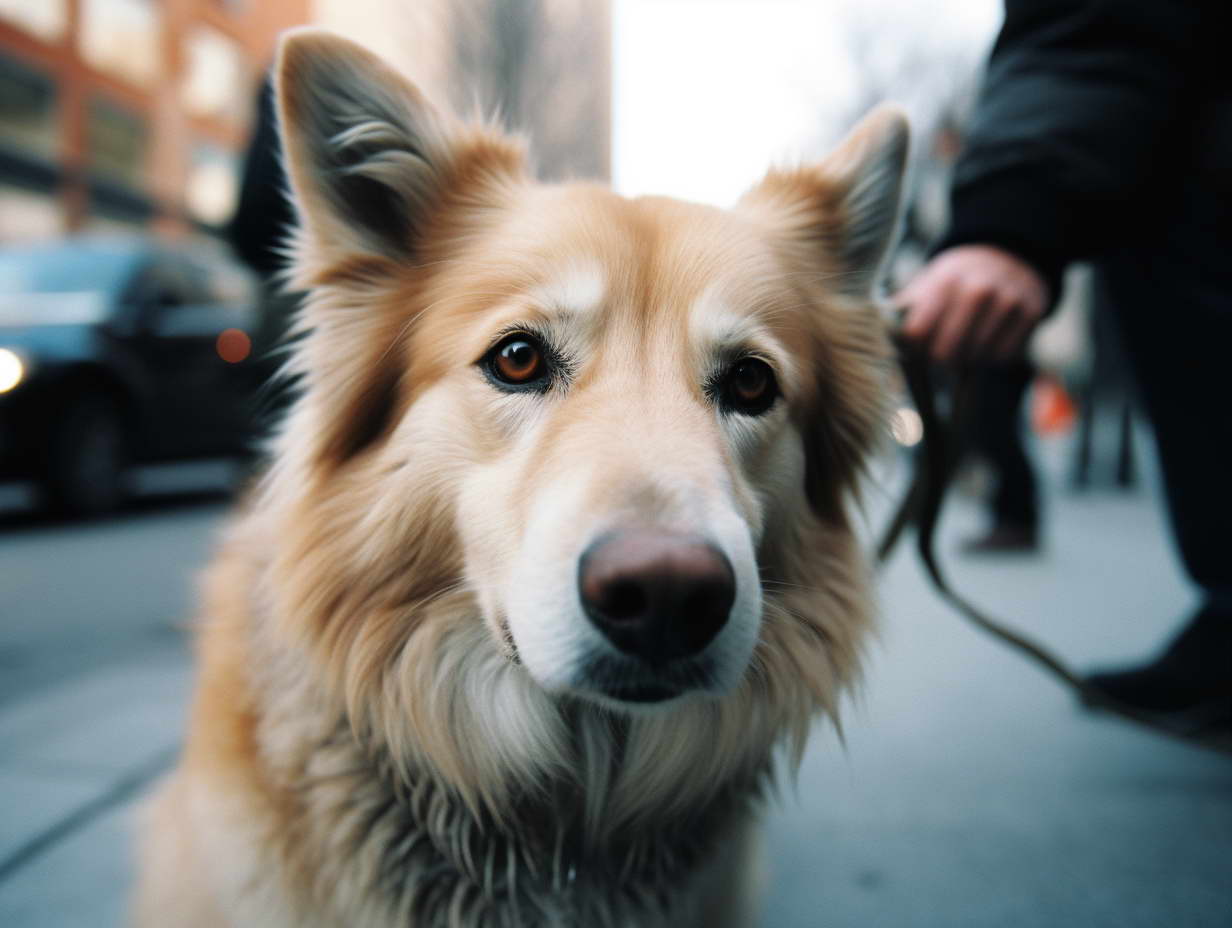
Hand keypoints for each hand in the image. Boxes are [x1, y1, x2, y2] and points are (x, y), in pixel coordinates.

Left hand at [896, 245, 1049, 363]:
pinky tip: (989, 340)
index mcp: (943, 281)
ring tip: (966, 345)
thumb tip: (875, 335)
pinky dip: (994, 356)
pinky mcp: (1031, 312)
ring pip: (976, 358)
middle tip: (941, 354)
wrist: (1008, 252)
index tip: (917, 347)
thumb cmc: (957, 277)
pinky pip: (1004, 356)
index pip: (916, 333)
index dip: (913, 347)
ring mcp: (1008, 301)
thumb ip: (903, 308)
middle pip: (945, 352)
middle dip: (939, 359)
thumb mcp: (928, 281)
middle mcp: (977, 290)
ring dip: (968, 360)